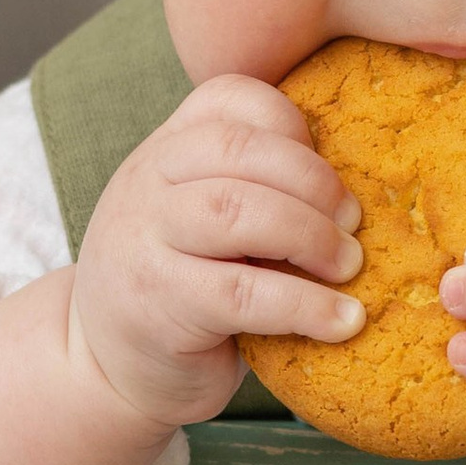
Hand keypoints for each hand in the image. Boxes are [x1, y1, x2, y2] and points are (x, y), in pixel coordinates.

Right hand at [69, 75, 364, 432]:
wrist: (106, 366)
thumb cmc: (184, 286)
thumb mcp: (206, 219)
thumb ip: (256, 187)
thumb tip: (359, 189)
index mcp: (166, 147)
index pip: (232, 99)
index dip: (294, 128)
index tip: (329, 176)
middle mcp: (146, 181)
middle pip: (240, 151)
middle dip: (315, 183)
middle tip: (355, 225)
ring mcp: (144, 239)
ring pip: (237, 212)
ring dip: (312, 237)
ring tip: (350, 267)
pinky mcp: (157, 303)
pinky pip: (241, 293)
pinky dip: (305, 305)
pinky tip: (344, 320)